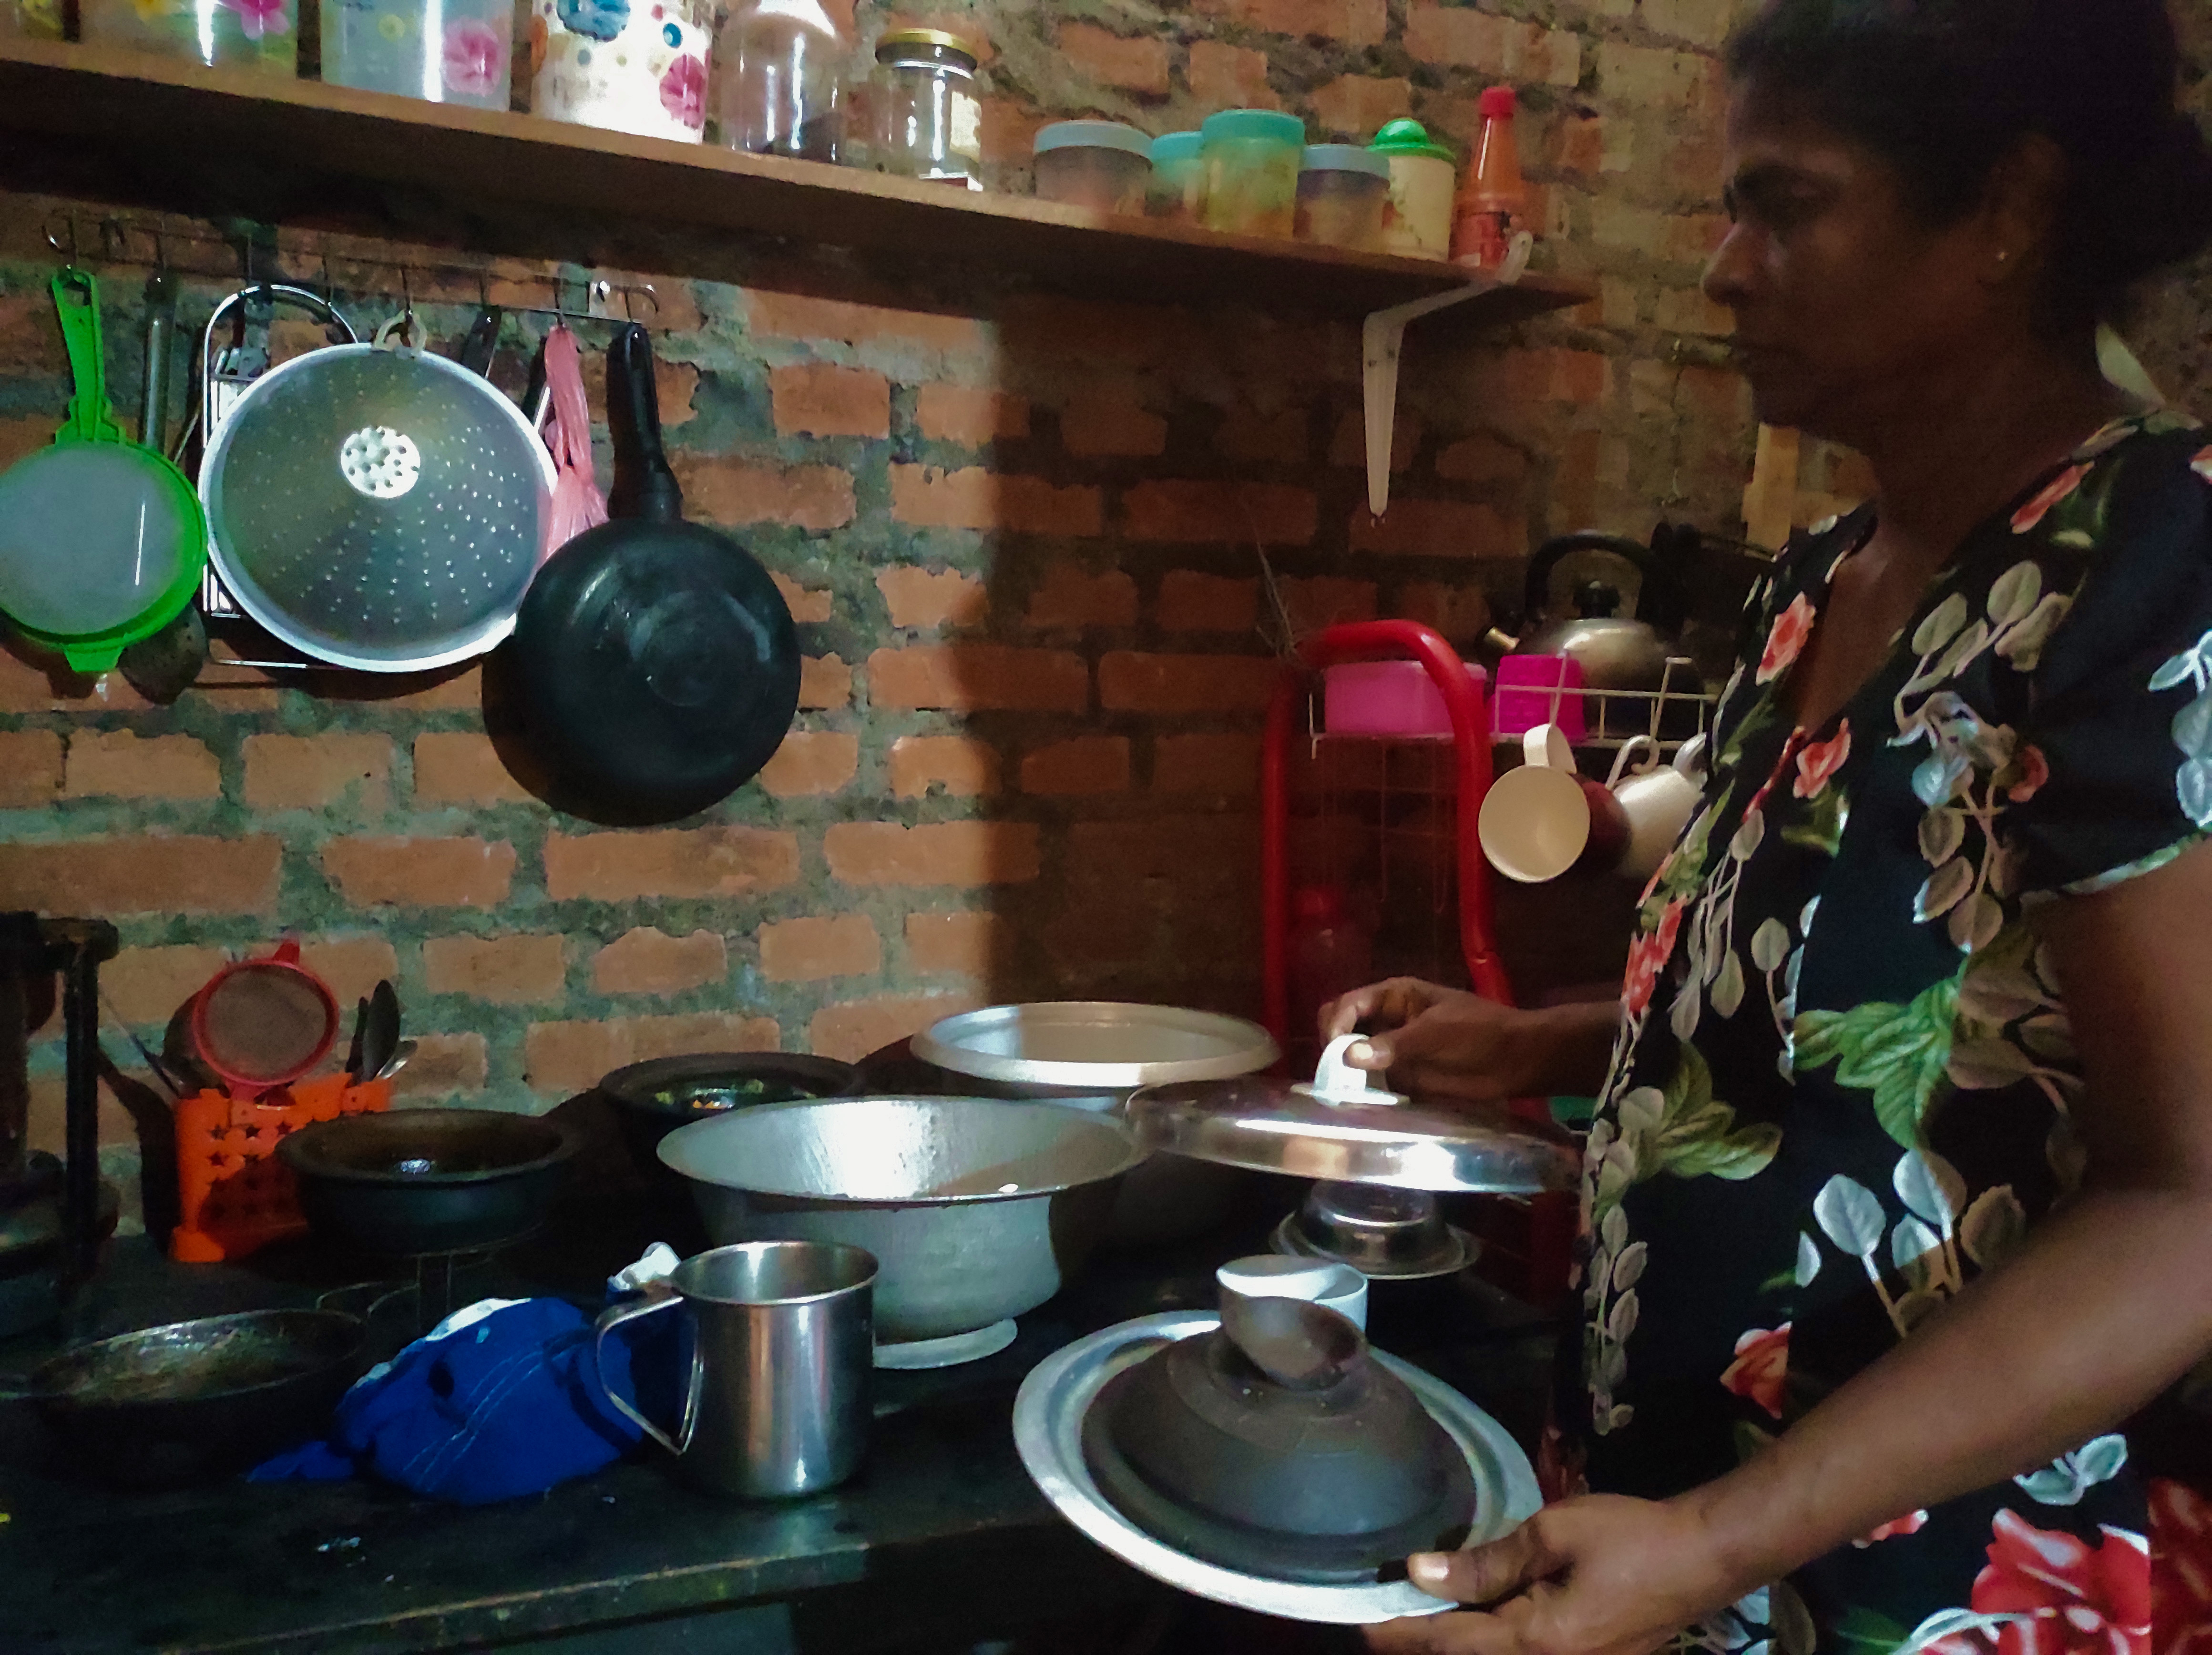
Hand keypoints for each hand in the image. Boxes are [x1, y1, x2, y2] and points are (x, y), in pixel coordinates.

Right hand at [1318, 978, 1536, 1104]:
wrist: (1517, 1060)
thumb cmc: (1480, 1033)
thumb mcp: (1436, 1032)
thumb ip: (1394, 1044)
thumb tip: (1348, 1055)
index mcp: (1394, 996)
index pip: (1348, 1004)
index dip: (1337, 1025)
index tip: (1336, 1054)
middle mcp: (1387, 1020)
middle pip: (1342, 1028)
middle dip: (1333, 1047)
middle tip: (1335, 1075)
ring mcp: (1393, 1049)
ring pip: (1353, 1057)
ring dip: (1345, 1073)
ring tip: (1343, 1093)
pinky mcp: (1402, 1076)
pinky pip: (1372, 1082)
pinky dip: (1363, 1091)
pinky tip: (1360, 1104)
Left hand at [1364, 1496, 1747, 1654]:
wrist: (1702, 1557)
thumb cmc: (1629, 1537)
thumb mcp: (1552, 1535)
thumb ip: (1485, 1563)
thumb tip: (1422, 1574)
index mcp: (1538, 1642)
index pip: (1448, 1643)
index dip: (1401, 1632)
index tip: (1359, 1621)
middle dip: (1422, 1643)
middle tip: (1381, 1621)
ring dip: (1455, 1643)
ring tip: (1418, 1620)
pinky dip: (1488, 1642)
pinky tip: (1471, 1620)